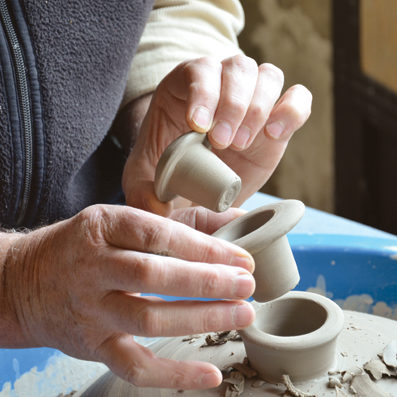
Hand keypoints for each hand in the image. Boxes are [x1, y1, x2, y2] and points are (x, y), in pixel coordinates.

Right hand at [2, 204, 254, 388]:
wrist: (26, 281)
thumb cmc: (83, 246)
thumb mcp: (116, 221)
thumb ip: (170, 224)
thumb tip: (232, 219)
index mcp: (102, 227)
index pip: (158, 235)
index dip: (204, 247)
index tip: (240, 257)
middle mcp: (93, 267)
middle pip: (155, 277)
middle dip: (208, 282)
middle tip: (247, 285)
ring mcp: (91, 309)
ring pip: (149, 320)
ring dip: (202, 320)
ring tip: (242, 315)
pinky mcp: (92, 345)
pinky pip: (133, 366)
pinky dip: (174, 375)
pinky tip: (210, 374)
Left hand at [122, 55, 311, 214]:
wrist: (197, 182)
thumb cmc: (169, 172)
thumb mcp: (144, 181)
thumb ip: (142, 192)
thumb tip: (159, 208)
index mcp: (186, 86)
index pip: (200, 70)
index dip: (203, 92)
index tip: (198, 127)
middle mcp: (222, 84)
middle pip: (238, 67)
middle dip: (233, 104)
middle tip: (222, 143)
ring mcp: (252, 100)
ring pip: (268, 76)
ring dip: (258, 107)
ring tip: (241, 144)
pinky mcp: (276, 120)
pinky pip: (297, 98)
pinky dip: (292, 110)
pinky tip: (275, 134)